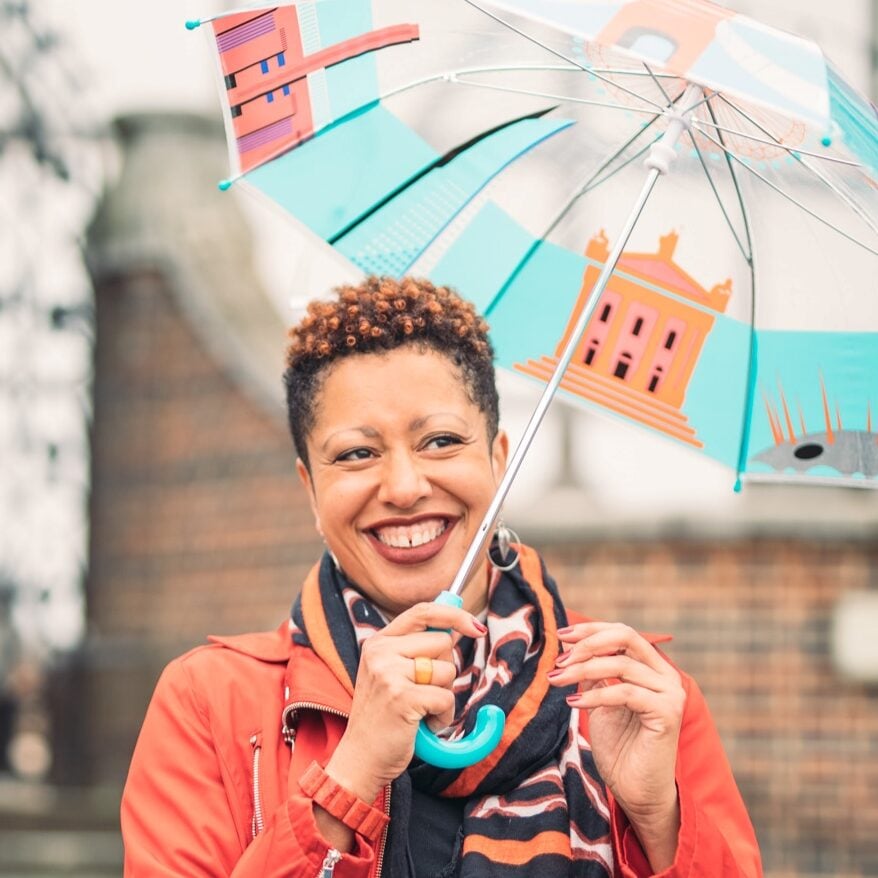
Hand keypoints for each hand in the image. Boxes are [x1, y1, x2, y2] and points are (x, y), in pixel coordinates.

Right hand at [325, 602, 486, 803]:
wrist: (360, 759)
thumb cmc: (384, 717)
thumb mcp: (390, 673)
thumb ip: (415, 650)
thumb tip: (456, 627)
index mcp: (379, 642)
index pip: (423, 611)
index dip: (454, 614)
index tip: (476, 627)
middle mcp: (381, 652)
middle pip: (443, 642)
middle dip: (444, 670)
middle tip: (423, 692)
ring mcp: (389, 673)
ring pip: (447, 670)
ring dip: (444, 696)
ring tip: (420, 711)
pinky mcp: (402, 697)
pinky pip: (446, 698)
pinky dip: (443, 716)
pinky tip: (422, 725)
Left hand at [548, 622, 684, 869]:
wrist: (636, 790)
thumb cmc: (619, 747)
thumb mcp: (600, 700)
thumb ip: (594, 673)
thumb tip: (570, 645)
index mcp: (652, 668)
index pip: (623, 633)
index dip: (591, 630)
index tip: (561, 635)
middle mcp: (666, 676)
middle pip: (627, 637)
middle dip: (588, 643)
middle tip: (560, 658)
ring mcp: (670, 693)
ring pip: (621, 665)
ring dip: (582, 669)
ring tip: (557, 680)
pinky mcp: (667, 713)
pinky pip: (625, 692)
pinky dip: (595, 695)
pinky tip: (573, 703)